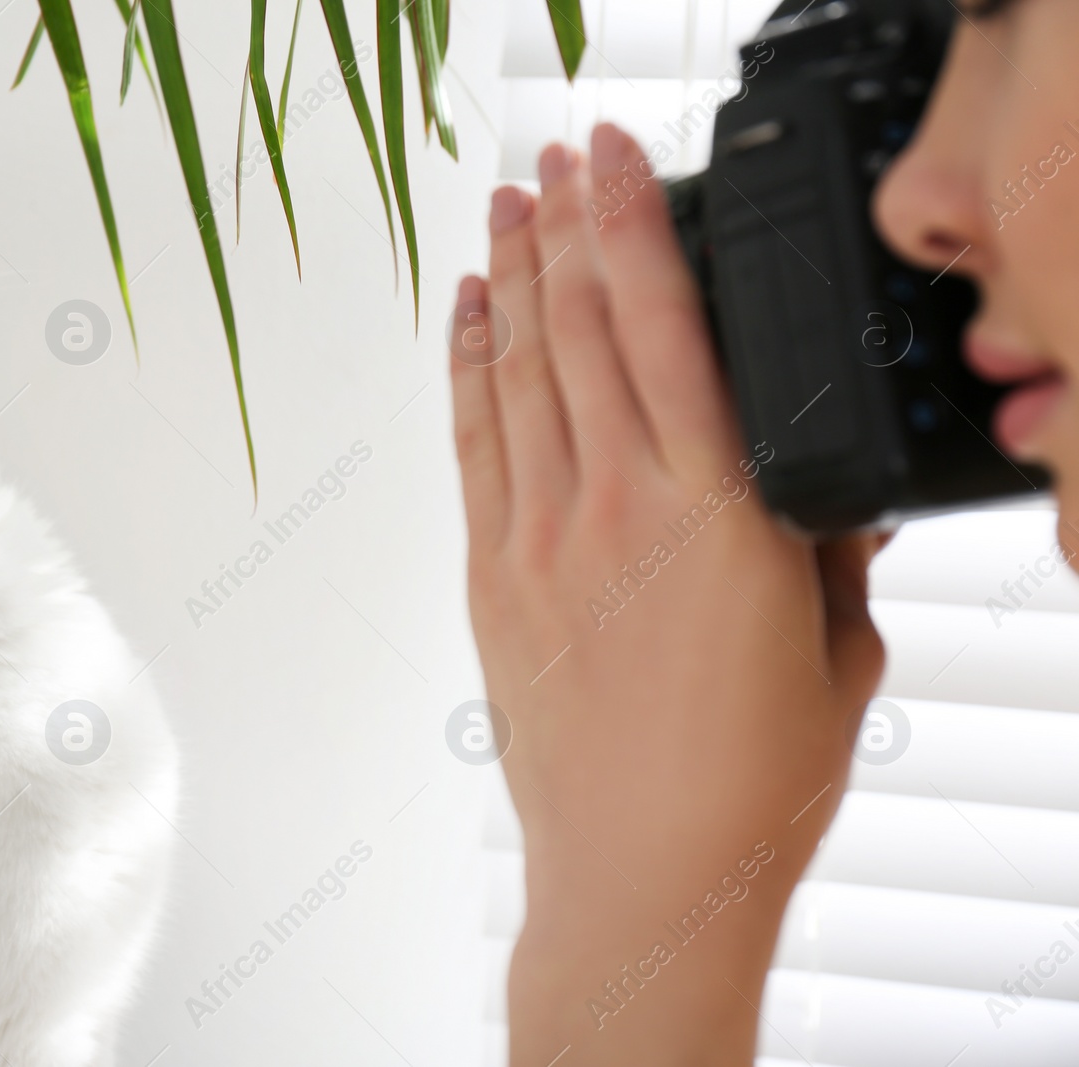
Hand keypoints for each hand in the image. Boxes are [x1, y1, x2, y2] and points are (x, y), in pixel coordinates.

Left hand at [449, 124, 887, 1064]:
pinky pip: (474, 444)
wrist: (641, 879)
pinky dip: (468, 367)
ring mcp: (541, 541)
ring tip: (508, 205)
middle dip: (568, 225)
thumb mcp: (834, 656)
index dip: (635, 226)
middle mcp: (618, 511)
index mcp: (719, 517)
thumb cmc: (751, 783)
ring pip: (519, 374)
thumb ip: (827, 554)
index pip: (668, 329)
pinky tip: (469, 313)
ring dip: (512, 277)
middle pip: (581, 328)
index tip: (616, 157)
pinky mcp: (492, 579)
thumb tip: (828, 494)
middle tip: (555, 154)